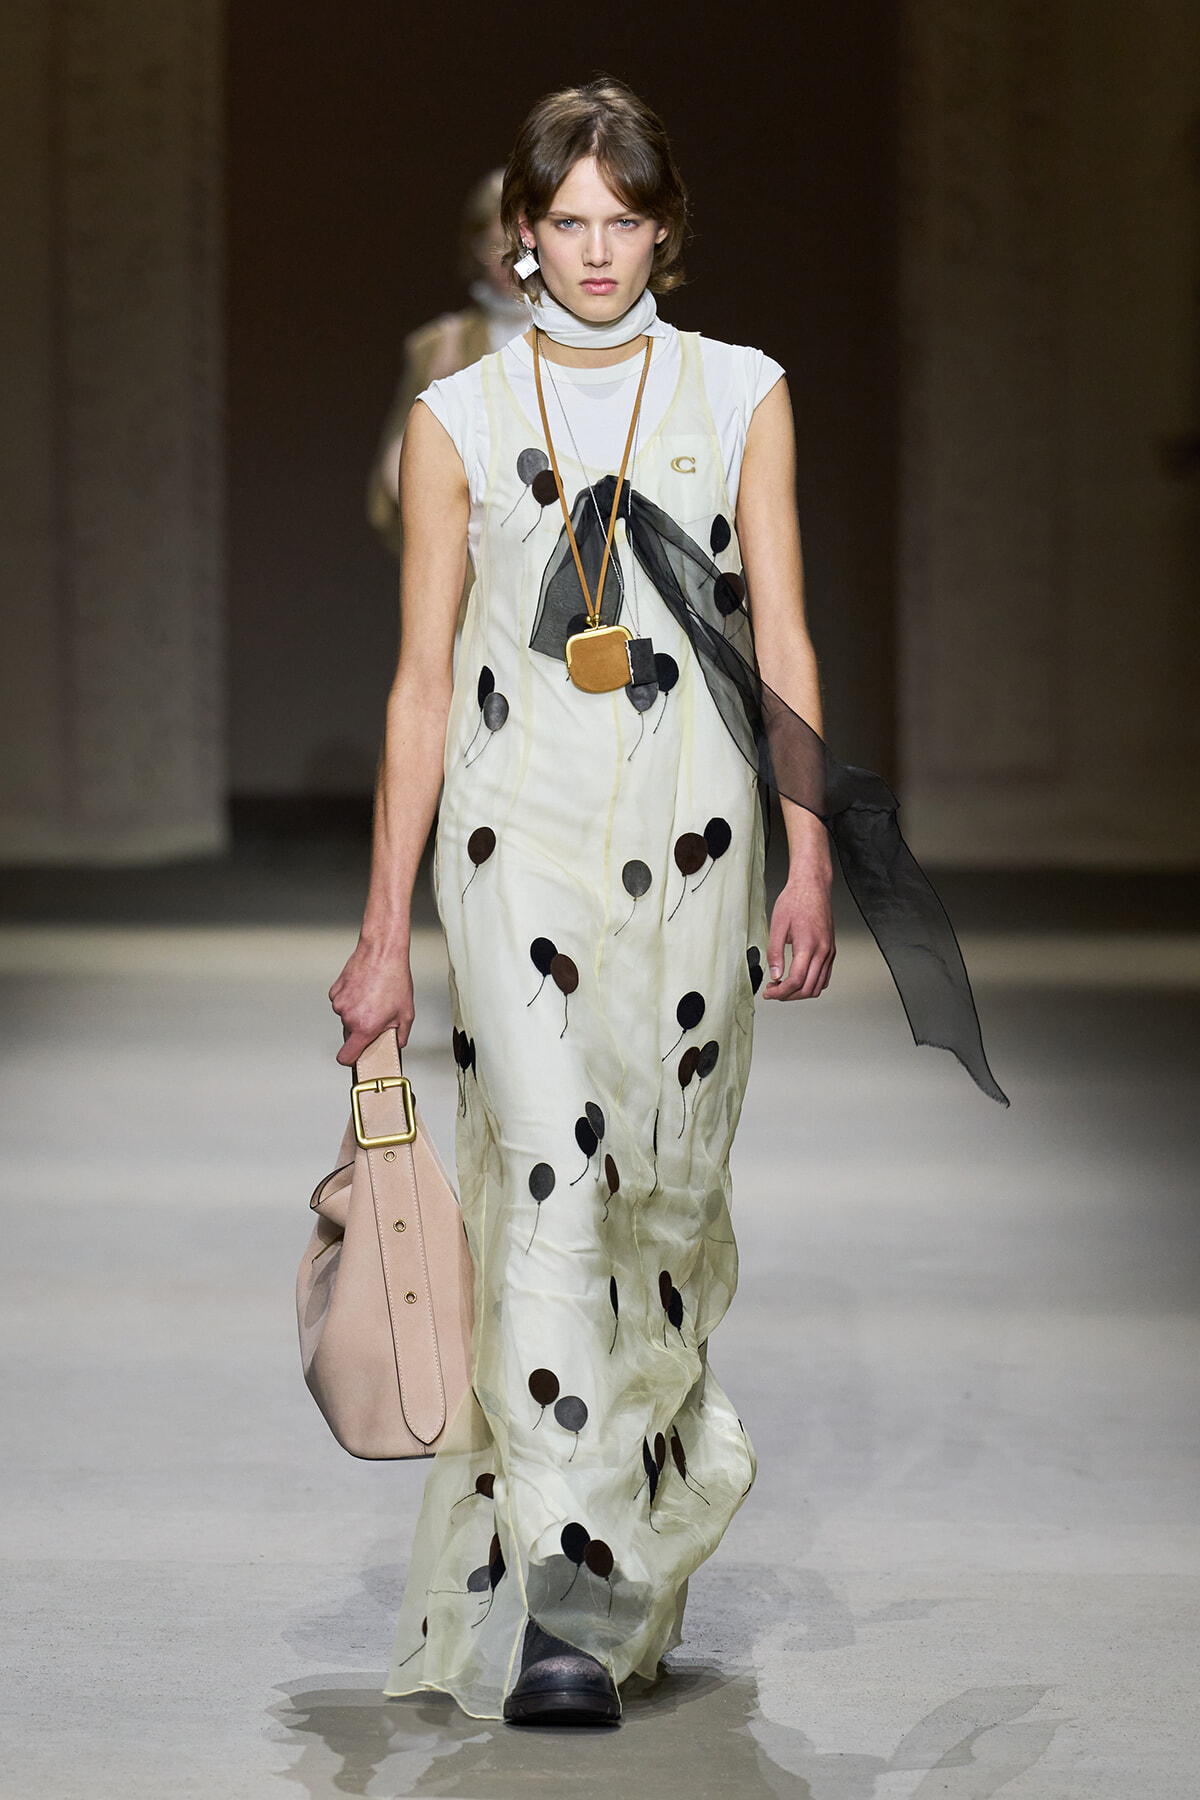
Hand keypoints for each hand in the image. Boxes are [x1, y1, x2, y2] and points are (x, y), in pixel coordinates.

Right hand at [329, 937, 414, 1065]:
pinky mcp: (335, 991)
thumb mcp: (406, 1013)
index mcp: (365, 1027)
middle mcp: (348, 1017)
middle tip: (376, 1017)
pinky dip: (350, 1000)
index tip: (357, 1057)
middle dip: (360, 1031)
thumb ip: (400, 1035)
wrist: (382, 952)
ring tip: (372, 998)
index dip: (351, 1060)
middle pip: (348, 1036)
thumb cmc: (395, 980)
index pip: (346, 1057)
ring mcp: (339, 1003)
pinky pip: (341, 1003)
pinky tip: (364, 989)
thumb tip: (396, 1045)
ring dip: (356, 1013)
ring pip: (345, 1018)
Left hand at [763, 868, 834, 1000]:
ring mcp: (829, 951)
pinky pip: (824, 976)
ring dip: (800, 992)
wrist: (812, 887)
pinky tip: (797, 978)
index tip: (768, 992)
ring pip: (818, 986)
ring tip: (783, 985)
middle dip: (788, 995)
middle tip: (773, 991)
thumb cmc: (795, 901)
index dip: (780, 992)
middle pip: (808, 988)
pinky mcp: (831, 950)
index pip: (796, 981)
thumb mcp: (777, 925)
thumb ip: (775, 952)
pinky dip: (811, 984)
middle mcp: (823, 951)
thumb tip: (775, 975)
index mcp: (808, 946)